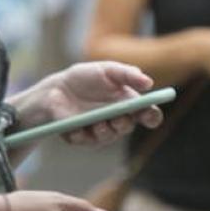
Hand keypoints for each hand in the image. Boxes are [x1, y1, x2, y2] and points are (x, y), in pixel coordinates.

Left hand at [24, 62, 163, 145]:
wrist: (57, 87)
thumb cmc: (86, 77)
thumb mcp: (107, 69)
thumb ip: (127, 74)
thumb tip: (149, 82)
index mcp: (128, 103)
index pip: (148, 114)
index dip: (152, 117)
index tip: (149, 114)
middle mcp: (117, 120)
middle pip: (127, 127)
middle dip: (124, 124)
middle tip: (118, 118)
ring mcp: (100, 130)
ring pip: (108, 137)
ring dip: (105, 131)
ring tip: (98, 123)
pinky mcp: (83, 138)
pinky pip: (86, 141)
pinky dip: (82, 134)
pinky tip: (76, 126)